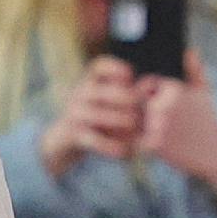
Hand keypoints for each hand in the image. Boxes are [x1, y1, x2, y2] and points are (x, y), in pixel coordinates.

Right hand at [38, 57, 145, 180]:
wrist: (64, 138)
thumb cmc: (97, 113)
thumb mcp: (109, 97)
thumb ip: (129, 90)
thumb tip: (152, 84)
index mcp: (89, 79)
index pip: (100, 66)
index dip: (117, 69)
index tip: (129, 77)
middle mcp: (80, 93)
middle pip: (107, 92)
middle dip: (128, 101)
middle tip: (140, 110)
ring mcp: (75, 113)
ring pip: (102, 116)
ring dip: (122, 123)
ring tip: (135, 129)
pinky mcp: (73, 134)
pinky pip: (95, 140)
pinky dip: (111, 147)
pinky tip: (124, 152)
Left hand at [139, 53, 216, 204]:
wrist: (212, 153)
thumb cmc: (206, 121)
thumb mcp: (204, 92)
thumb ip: (195, 70)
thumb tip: (188, 51)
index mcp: (173, 89)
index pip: (143, 82)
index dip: (142, 90)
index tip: (144, 99)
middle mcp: (164, 105)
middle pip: (134, 101)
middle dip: (134, 107)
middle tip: (133, 114)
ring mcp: (157, 125)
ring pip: (131, 119)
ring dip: (129, 123)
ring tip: (133, 127)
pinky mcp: (154, 145)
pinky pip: (133, 139)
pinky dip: (132, 140)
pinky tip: (138, 141)